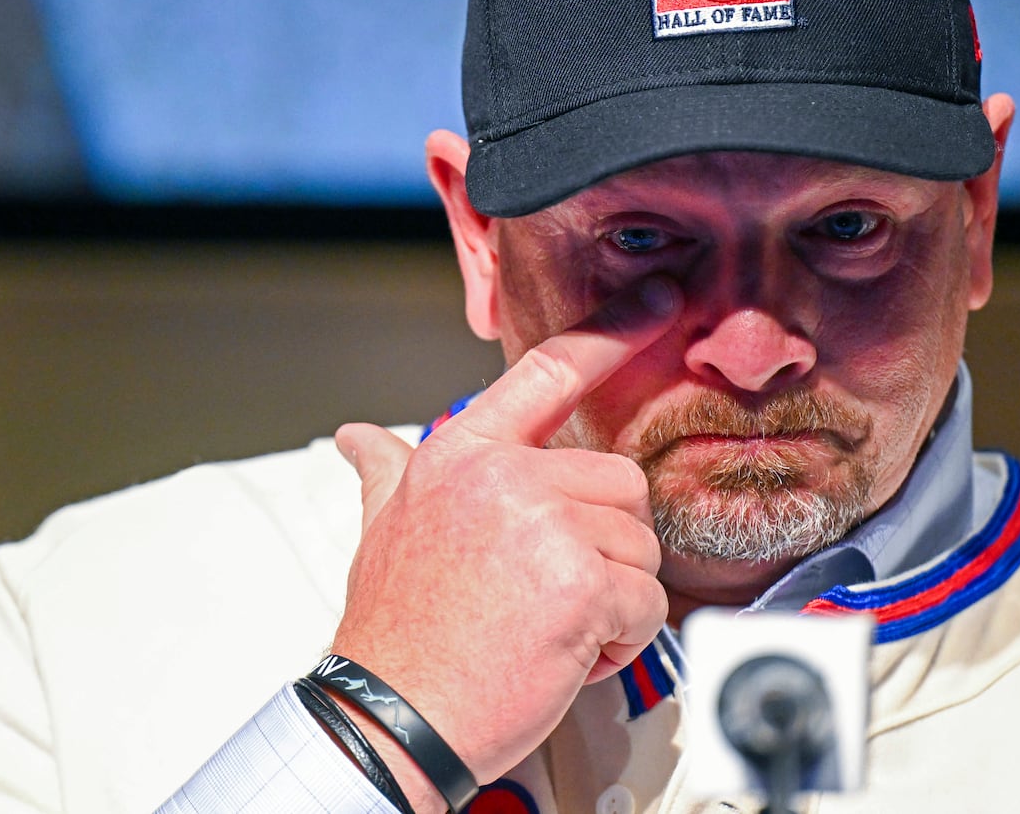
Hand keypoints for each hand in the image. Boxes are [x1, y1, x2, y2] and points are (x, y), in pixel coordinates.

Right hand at [330, 275, 678, 798]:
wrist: (392, 718)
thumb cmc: (399, 633)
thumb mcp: (384, 532)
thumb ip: (387, 472)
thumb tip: (361, 439)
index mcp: (463, 455)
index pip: (548, 373)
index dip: (612, 332)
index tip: (659, 301)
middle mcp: (504, 478)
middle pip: (619, 482)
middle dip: (605, 546)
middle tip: (549, 593)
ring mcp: (543, 527)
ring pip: (639, 546)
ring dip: (613, 598)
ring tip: (550, 625)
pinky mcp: (580, 585)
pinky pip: (647, 603)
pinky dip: (623, 640)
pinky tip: (569, 654)